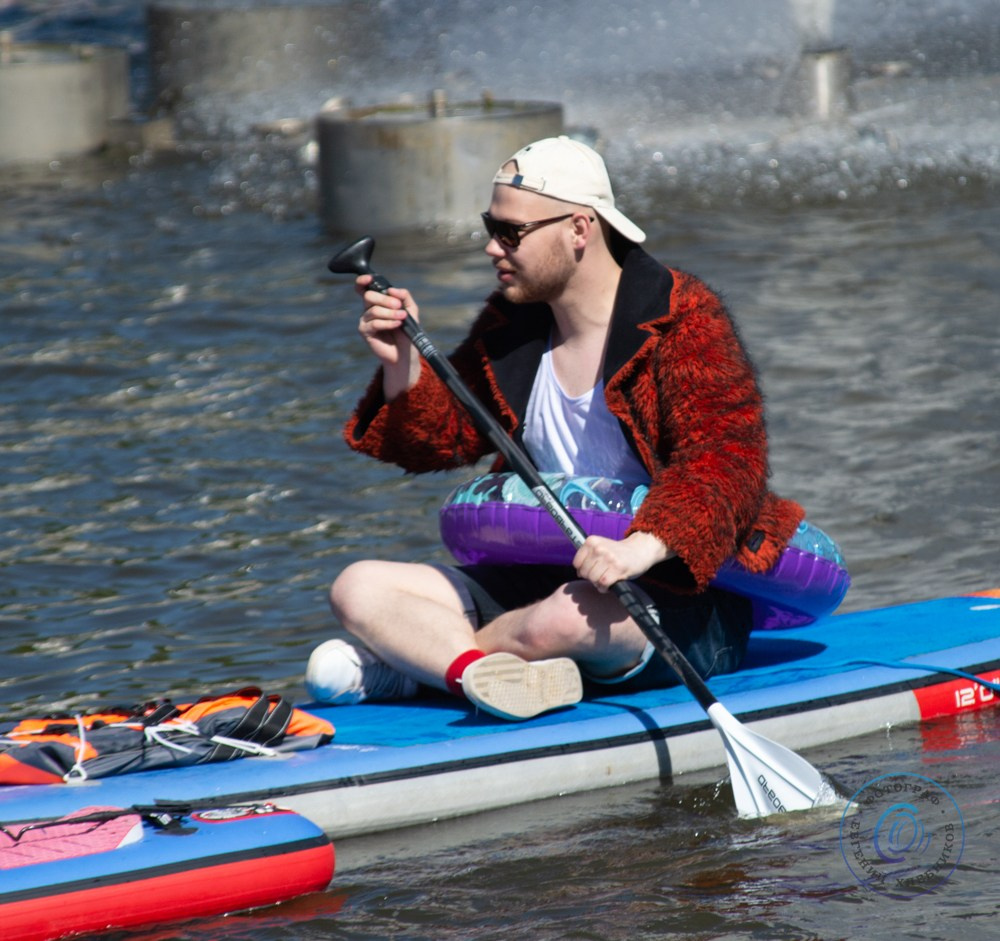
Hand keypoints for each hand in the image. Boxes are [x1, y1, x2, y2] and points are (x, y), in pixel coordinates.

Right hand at [355, 275, 421, 397]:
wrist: (406, 352)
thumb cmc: (407, 331)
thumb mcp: (411, 310)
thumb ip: (404, 296)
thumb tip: (391, 289)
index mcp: (377, 302)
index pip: (364, 288)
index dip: (363, 281)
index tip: (370, 279)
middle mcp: (368, 309)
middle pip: (369, 296)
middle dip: (385, 299)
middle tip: (398, 306)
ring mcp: (365, 320)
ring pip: (373, 310)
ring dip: (390, 313)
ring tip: (402, 318)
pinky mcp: (365, 332)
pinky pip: (375, 323)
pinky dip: (388, 323)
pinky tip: (397, 325)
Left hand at [572, 531, 673, 591]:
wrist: (640, 550)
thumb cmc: (618, 552)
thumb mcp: (600, 547)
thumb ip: (588, 557)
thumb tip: (578, 574)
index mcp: (591, 541)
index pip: (576, 563)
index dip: (583, 570)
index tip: (593, 569)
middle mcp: (599, 548)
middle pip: (584, 573)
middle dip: (592, 578)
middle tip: (602, 574)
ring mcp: (608, 558)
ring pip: (593, 579)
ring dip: (599, 583)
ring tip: (607, 578)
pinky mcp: (617, 568)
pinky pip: (603, 584)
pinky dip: (605, 588)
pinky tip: (611, 583)